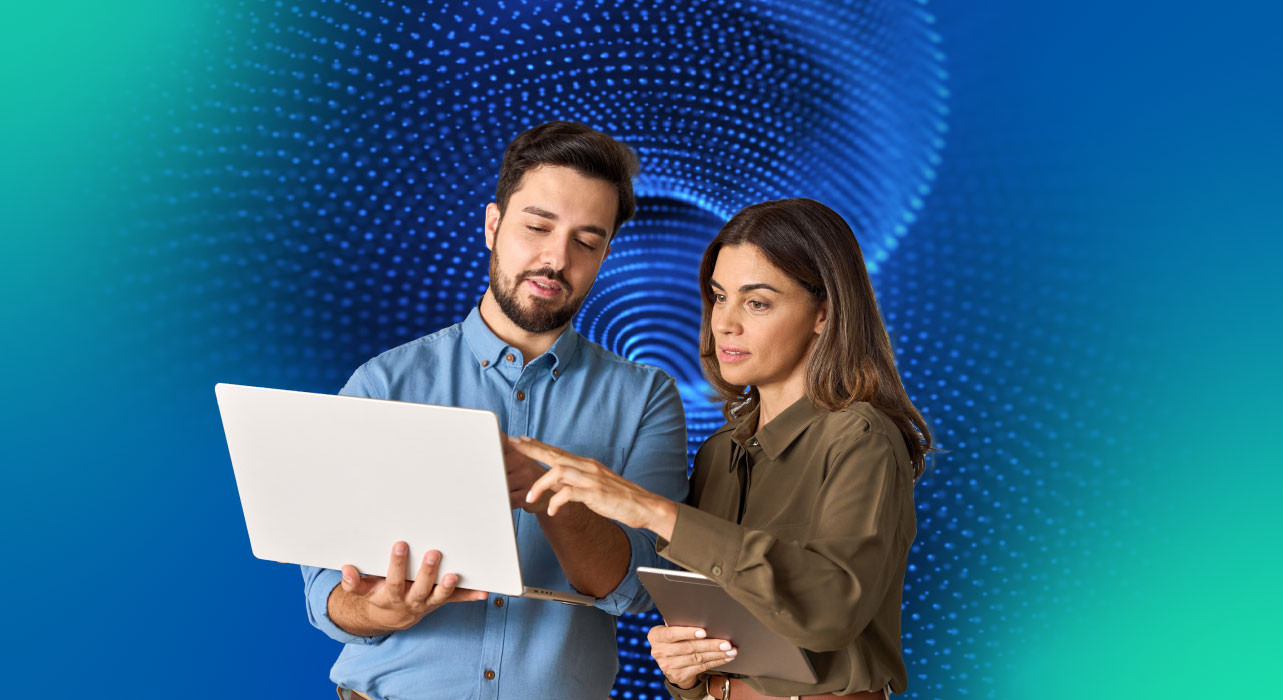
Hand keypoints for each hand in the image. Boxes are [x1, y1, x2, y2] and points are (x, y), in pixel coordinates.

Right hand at [339, 542, 486, 630]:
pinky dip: (471, 595)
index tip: (400, 544)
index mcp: (391, 595)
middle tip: (433, 553)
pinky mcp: (441, 601)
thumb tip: (346, 570)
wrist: (392, 616)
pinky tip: (485, 591)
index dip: (396, 564)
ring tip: (454, 575)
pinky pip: (457, 599)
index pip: (394, 580)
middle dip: (426, 571)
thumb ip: (354, 583)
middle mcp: (412, 600)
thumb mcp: (363, 591)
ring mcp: (428, 601)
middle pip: (420, 587)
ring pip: (439, 596)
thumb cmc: (378, 594)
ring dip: (448, 586)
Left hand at [513, 435, 674, 533]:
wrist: (644, 506)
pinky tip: (552, 510)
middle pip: (555, 454)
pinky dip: (557, 501)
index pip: (557, 451)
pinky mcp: (596, 494)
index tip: (520, 440)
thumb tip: (555, 482)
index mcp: (586, 465)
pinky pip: (570, 493)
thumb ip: (575, 482)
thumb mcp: (594, 486)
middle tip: (512, 445)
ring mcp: (592, 479)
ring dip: (541, 483)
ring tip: (529, 497)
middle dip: (532, 450)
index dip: (538, 445)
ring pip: (559, 471)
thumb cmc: (619, 498)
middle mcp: (587, 467)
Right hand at [647, 625, 736, 689]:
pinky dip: (715, 662)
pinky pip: (700, 668)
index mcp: (656, 636)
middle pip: (688, 647)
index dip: (687, 633)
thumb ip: (680, 622)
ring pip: (697, 658)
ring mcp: (667, 666)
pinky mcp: (678, 676)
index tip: (704, 632)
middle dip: (710, 645)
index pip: (671, 634)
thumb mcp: (672, 628)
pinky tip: (725, 658)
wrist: (670, 661)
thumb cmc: (676, 637)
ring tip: (730, 650)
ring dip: (716, 654)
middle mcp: (658, 652)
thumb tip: (700, 615)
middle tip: (726, 642)